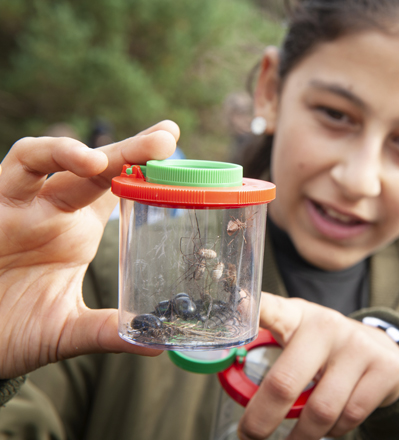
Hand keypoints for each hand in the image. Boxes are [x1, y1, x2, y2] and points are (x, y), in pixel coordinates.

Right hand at [0, 121, 178, 378]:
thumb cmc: (12, 330)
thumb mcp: (68, 330)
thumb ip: (108, 331)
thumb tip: (157, 344)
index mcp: (78, 231)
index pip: (119, 188)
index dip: (147, 170)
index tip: (180, 156)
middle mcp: (54, 211)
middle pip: (99, 167)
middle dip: (134, 149)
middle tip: (167, 137)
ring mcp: (24, 204)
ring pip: (58, 157)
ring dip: (91, 149)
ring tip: (123, 155)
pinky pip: (21, 164)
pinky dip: (51, 155)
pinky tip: (86, 161)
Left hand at [238, 293, 398, 439]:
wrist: (383, 351)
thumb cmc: (325, 349)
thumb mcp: (297, 339)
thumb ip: (268, 353)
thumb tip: (231, 386)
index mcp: (296, 316)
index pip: (269, 308)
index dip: (250, 307)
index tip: (235, 305)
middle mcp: (326, 326)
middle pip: (285, 381)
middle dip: (261, 420)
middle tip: (249, 437)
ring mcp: (357, 346)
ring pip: (320, 411)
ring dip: (301, 437)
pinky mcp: (383, 369)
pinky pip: (349, 417)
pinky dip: (333, 432)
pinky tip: (328, 427)